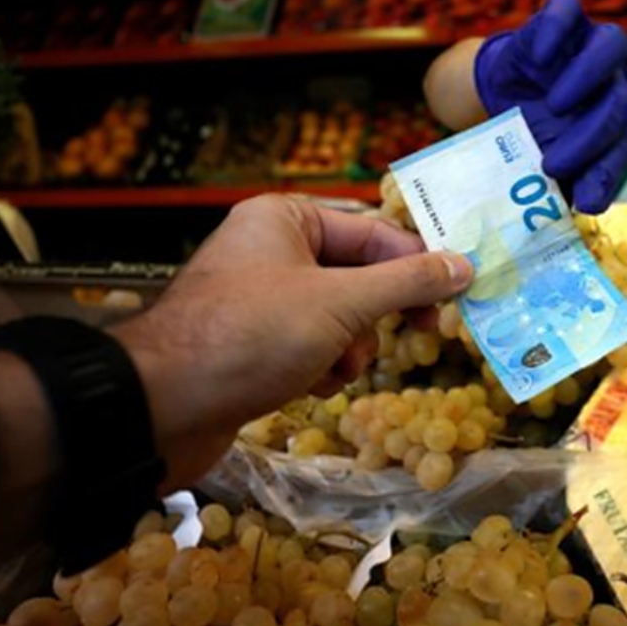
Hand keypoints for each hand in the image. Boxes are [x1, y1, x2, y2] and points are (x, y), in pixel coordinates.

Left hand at [113, 195, 472, 485]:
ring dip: (349, 347)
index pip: (374, 231)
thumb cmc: (251, 337)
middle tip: (414, 336)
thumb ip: (406, 282)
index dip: (419, 264)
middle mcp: (270, 250)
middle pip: (357, 275)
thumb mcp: (341, 305)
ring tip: (334, 367)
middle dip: (376, 315)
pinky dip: (320, 366)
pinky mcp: (250, 344)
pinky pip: (309, 344)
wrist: (163, 406)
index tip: (458, 296)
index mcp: (285, 219)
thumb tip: (463, 264)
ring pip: (337, 317)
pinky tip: (308, 385)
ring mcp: (258, 299)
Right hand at [474, 0, 626, 212]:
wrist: (506, 91)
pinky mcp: (563, 20)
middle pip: (619, 102)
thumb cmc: (535, 128)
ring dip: (588, 76)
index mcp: (618, 117)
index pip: (623, 144)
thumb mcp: (550, 158)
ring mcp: (590, 44)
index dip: (606, 174)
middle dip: (589, 136)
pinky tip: (539, 56)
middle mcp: (613, 79)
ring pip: (612, 45)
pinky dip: (556, 29)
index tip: (585, 202)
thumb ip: (571, 178)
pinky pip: (567, 10)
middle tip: (553, 163)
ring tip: (555, 106)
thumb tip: (585, 206)